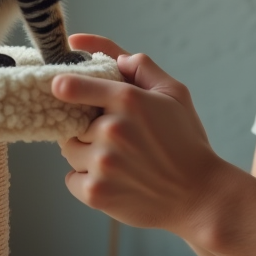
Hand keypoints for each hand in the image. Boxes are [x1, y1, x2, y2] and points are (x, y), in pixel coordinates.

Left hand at [52, 34, 226, 235]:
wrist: (198, 195)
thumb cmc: (187, 141)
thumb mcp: (175, 94)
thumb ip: (143, 68)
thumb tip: (116, 59)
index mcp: (128, 100)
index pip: (75, 86)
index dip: (62, 84)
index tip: (56, 86)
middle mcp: (111, 129)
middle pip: (72, 122)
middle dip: (86, 127)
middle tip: (112, 137)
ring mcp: (102, 163)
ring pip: (70, 152)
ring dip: (85, 154)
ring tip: (117, 160)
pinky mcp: (96, 192)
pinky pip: (71, 180)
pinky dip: (85, 180)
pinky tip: (113, 179)